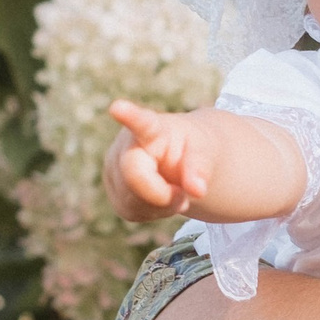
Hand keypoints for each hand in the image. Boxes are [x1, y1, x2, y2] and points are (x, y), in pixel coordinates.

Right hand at [105, 100, 217, 221]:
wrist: (183, 158)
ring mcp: (114, 168)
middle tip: (184, 194)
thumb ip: (201, 167)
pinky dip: (153, 212)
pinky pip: (132, 212)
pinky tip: (161, 198)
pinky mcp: (114, 191)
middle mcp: (125, 145)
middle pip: (134, 177)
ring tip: (175, 190)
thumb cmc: (193, 148)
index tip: (117, 107)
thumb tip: (198, 190)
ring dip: (161, 205)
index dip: (129, 116)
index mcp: (153, 127)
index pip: (141, 122)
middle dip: (162, 194)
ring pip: (132, 201)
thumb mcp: (205, 152)